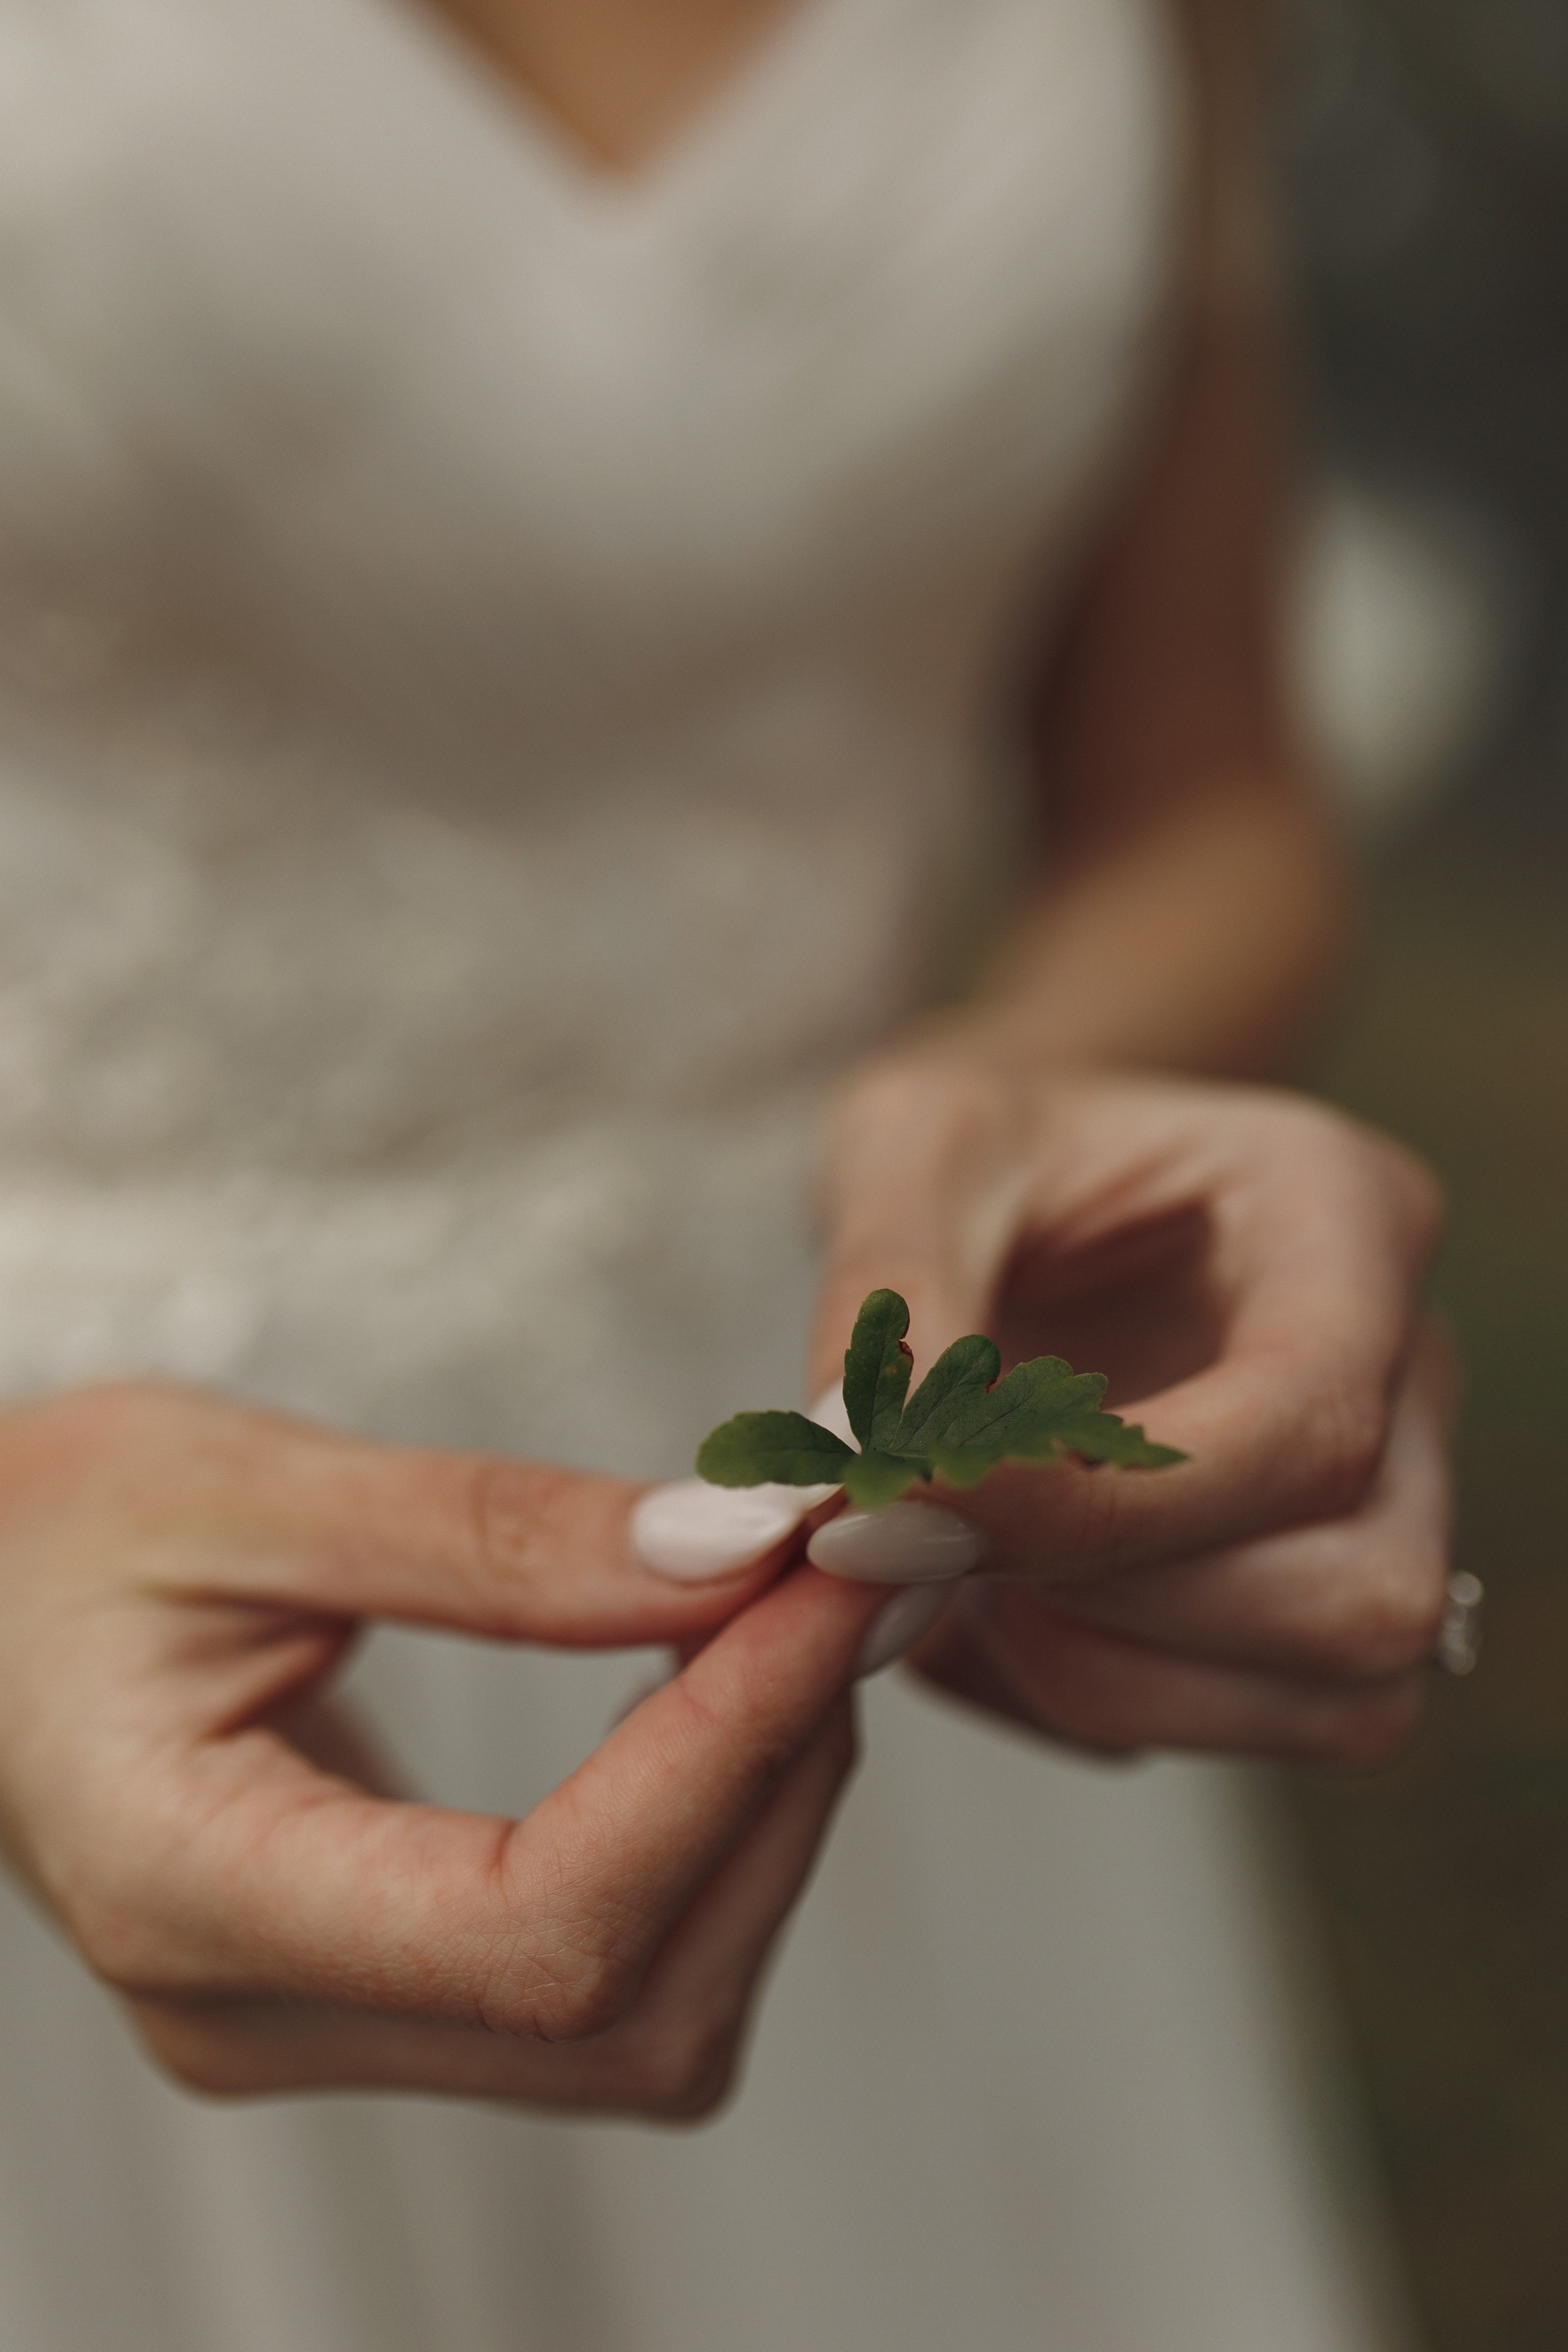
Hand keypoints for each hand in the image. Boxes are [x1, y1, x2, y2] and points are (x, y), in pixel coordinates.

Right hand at [0, 1384, 887, 2115]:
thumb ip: (490, 1535)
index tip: (840, 1575)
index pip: (542, 1922)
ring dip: (765, 1819)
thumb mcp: (242, 1487)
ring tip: (800, 1621)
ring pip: (649, 2022)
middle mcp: (261, 2019)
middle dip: (781, 1786)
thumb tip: (742, 1552)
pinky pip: (609, 1980)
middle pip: (628, 2007)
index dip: (729, 1752)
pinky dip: (709, 1839)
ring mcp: (323, 2027)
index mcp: (188, 1894)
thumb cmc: (47, 1532)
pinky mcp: (382, 1992)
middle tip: (858, 1576)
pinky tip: (720, 1694)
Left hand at [807, 1051, 1451, 1763]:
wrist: (999, 1184)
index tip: (908, 1507)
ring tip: (936, 1571)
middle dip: (1118, 1608)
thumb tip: (850, 1479)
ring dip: (1099, 1673)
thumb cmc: (972, 1145)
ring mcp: (1389, 1493)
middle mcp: (1408, 1364)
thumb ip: (885, 1291)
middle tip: (926, 1539)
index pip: (1308, 1422)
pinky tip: (975, 1609)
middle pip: (1360, 1590)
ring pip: (1338, 1693)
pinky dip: (1089, 1701)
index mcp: (1340, 1213)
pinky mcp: (1315, 1594)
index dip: (1114, 1507)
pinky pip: (1256, 1724)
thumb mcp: (908, 1146)